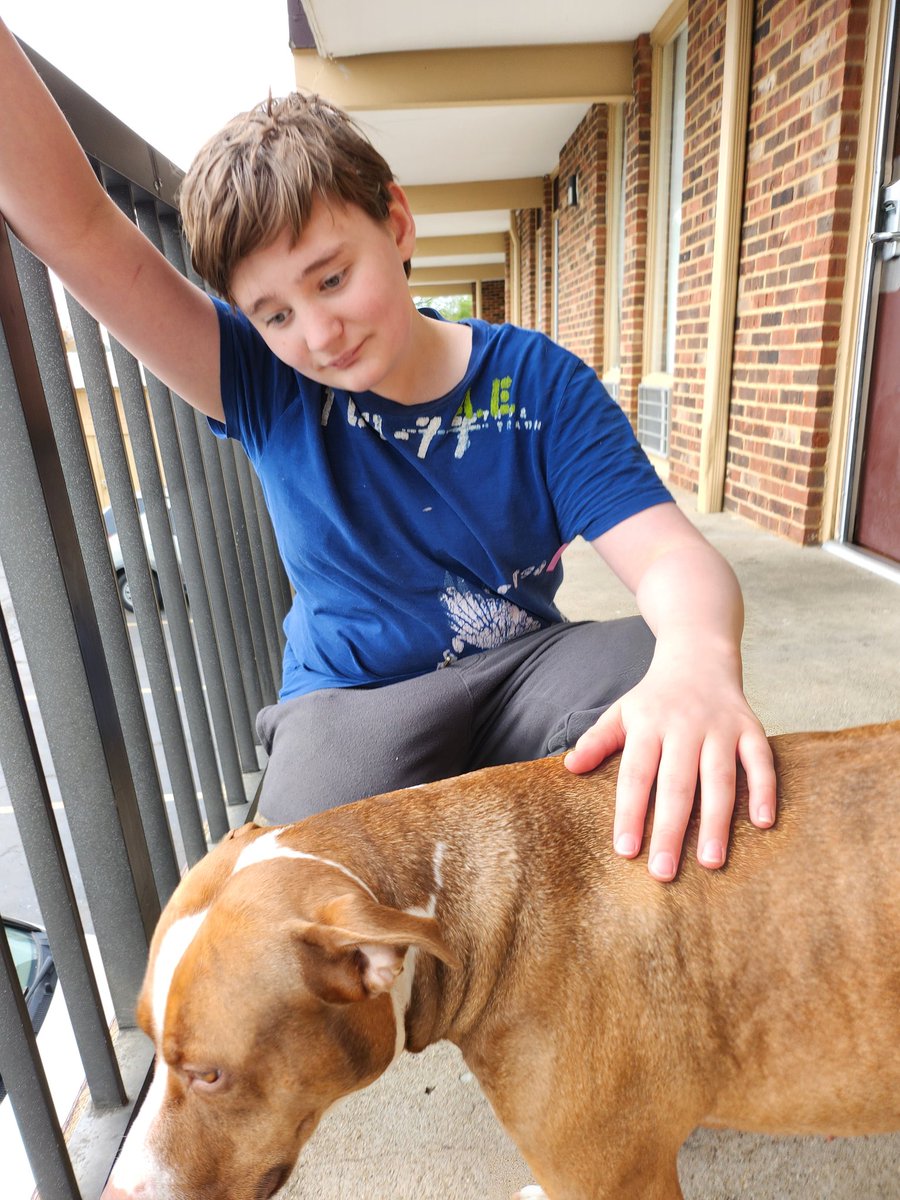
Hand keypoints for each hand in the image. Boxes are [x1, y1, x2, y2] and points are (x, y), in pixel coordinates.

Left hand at [563, 642, 775, 880]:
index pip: (636, 775)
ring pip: (719, 778)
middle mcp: (685, 727)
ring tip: (712, 862)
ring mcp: (720, 727)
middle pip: (677, 784)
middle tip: (664, 872)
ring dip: (717, 821)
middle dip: (671, 830)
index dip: (630, 812)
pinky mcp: (750, 727)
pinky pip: (761, 761)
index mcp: (648, 725)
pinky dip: (764, 789)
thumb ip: (597, 740)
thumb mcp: (621, 712)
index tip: (626, 850)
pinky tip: (763, 823)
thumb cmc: (654, 697)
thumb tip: (569, 768)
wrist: (698, 656)